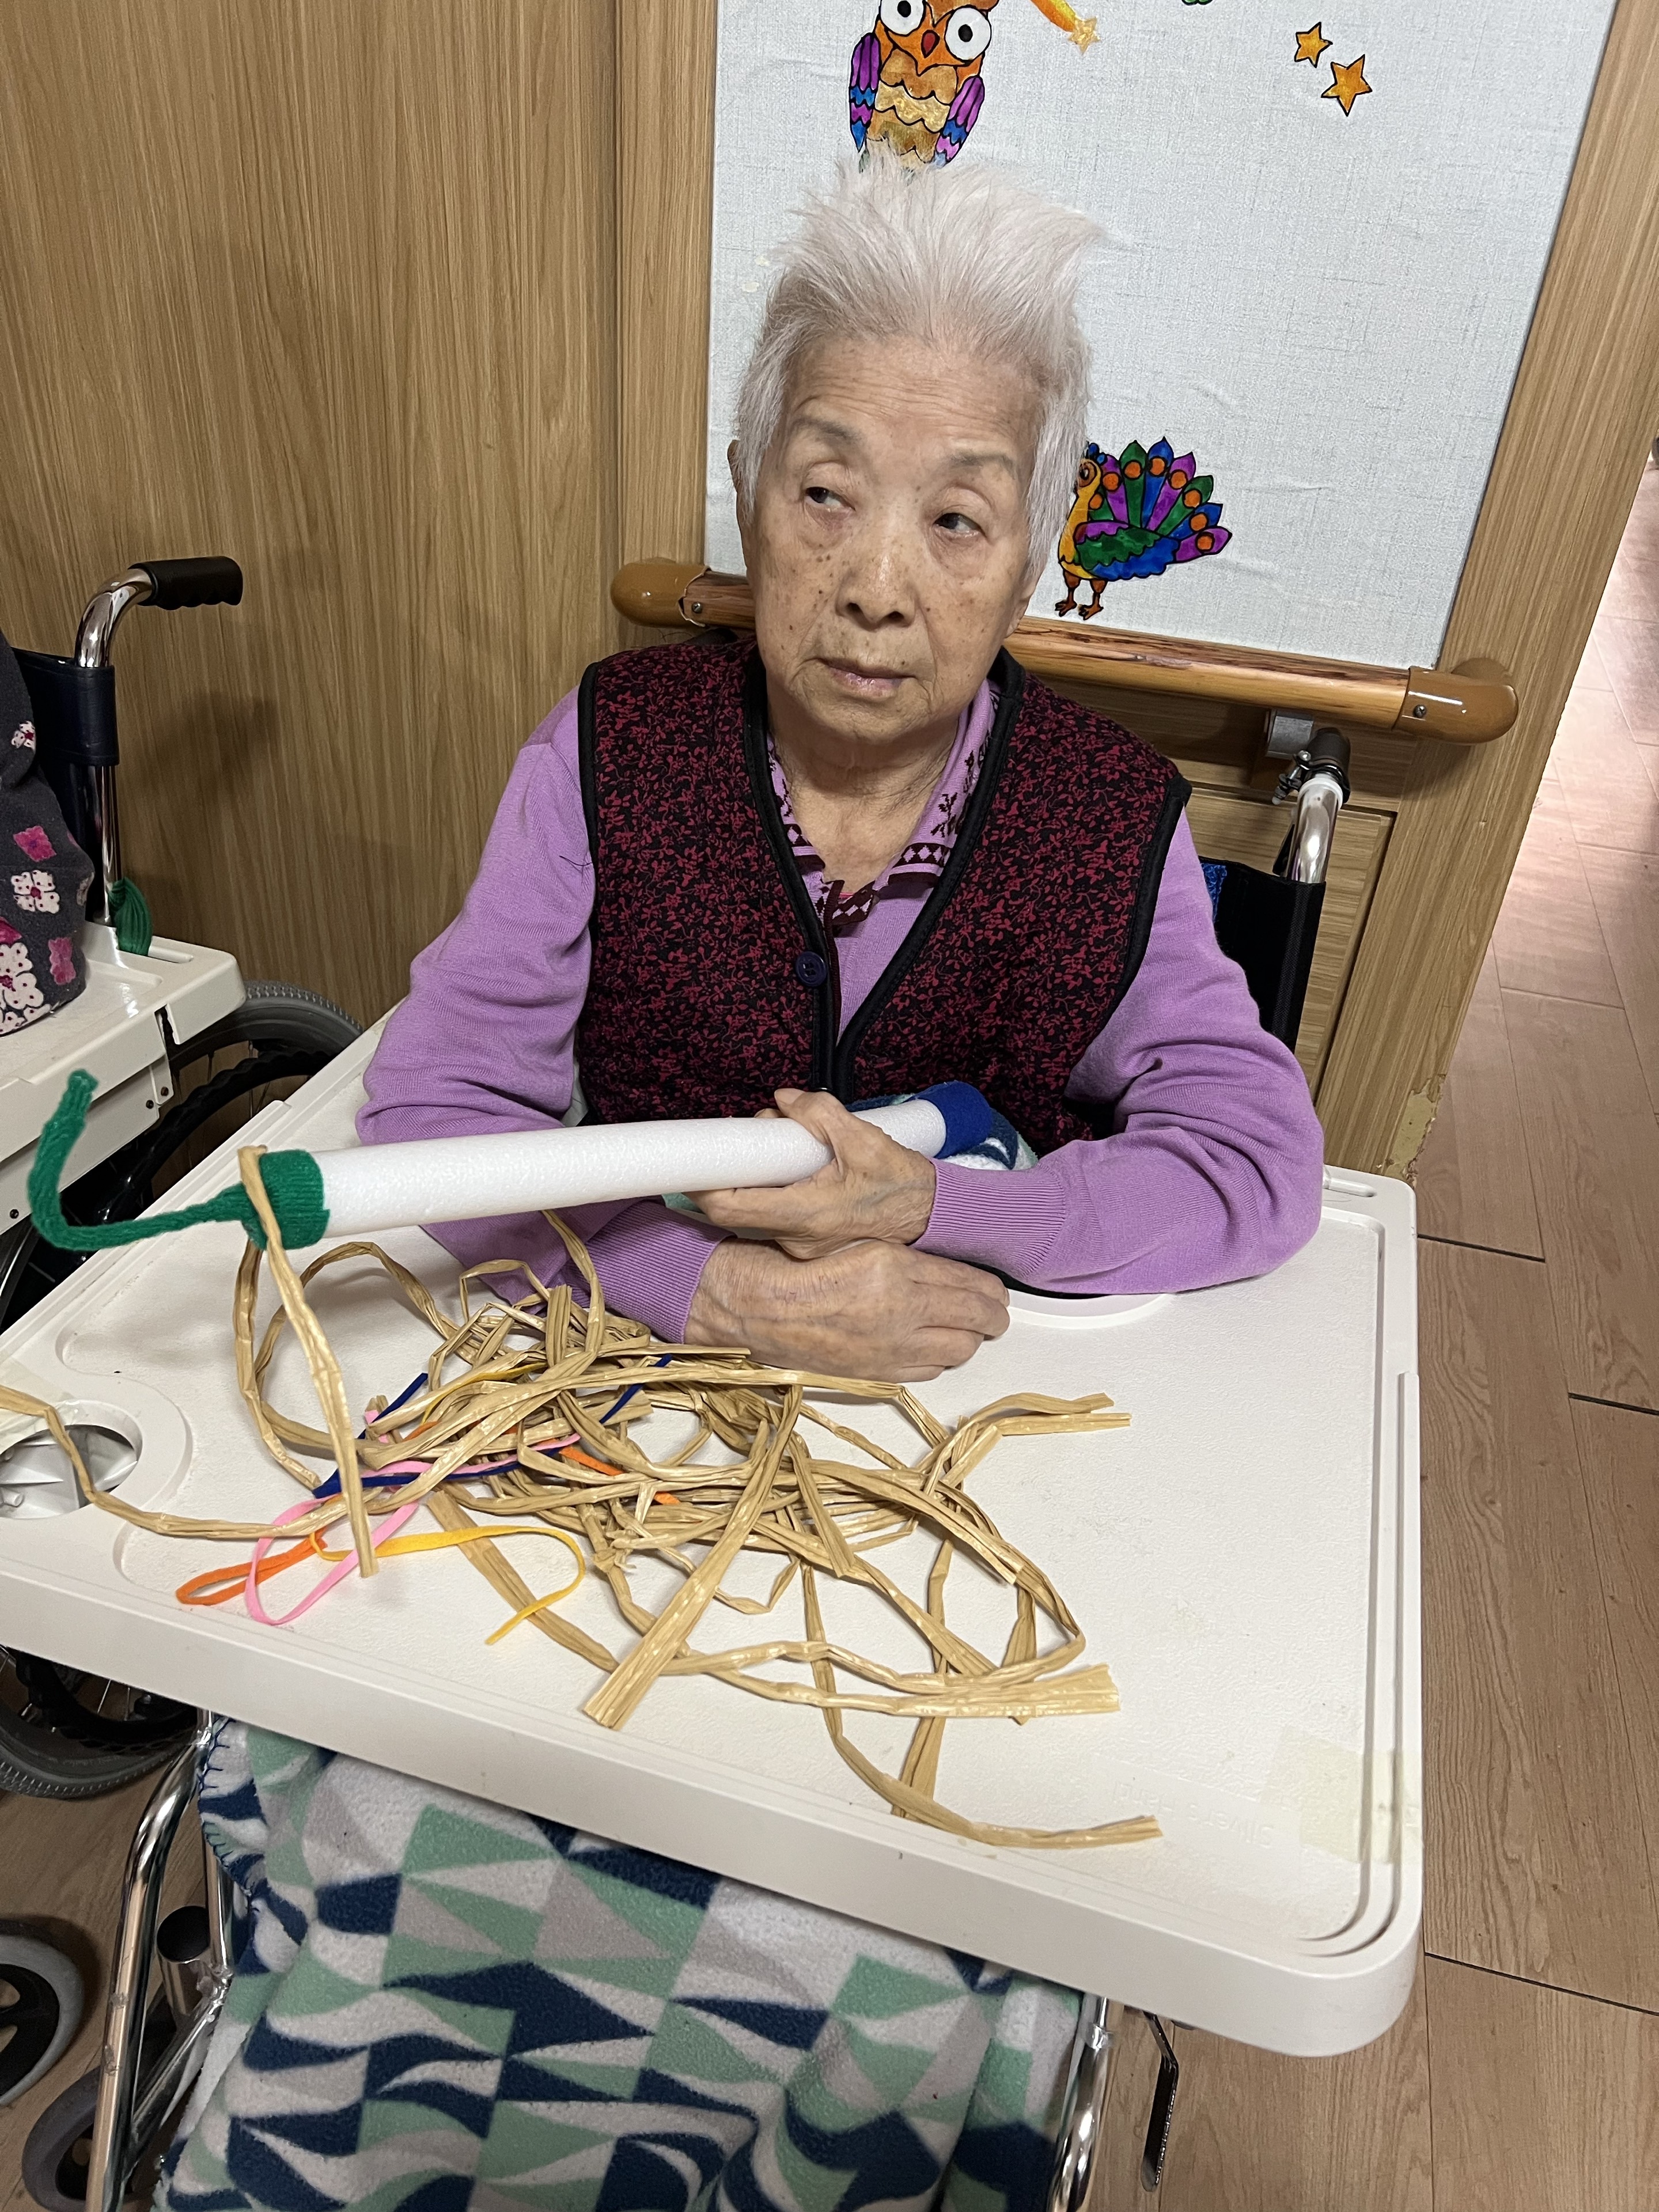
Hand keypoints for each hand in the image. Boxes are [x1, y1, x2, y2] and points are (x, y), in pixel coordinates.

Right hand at [685, 1237, 1008, 1380]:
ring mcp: (889, 1347)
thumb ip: (909, 1260)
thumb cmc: (798, 1266)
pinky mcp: (876, 1371)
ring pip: (959, 1350)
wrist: (757, 1307)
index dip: (991, 1289)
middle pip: (977, 1322)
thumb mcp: (860, 1247)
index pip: (971, 1284)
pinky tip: (932, 1346)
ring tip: (967, 1329)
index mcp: (894, 1270)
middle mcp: (898, 1311)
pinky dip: (938, 1359)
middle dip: (992, 1317)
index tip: (997, 1290)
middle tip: (994, 1312)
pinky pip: (929, 1371)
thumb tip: (950, 1273)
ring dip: (968, 1339)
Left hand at [693, 1089, 936, 1258]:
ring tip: (793, 1141)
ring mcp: (802, 1245)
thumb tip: (784, 1100)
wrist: (932, 1215)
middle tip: (768, 1129)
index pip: (732, 1207)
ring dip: (763, 1173)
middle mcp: (798, 1238)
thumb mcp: (863, 1139)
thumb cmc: (903, 1185)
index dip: (703, 1185)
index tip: (697, 1161)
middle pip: (743, 1202)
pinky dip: (779, 1186)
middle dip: (745, 1163)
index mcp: (806, 1214)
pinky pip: (778, 1214)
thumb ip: (819, 1114)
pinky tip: (801, 1165)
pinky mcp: (810, 1243)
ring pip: (761, 1207)